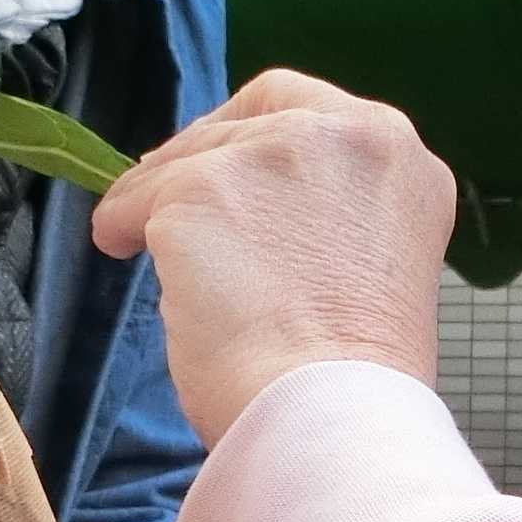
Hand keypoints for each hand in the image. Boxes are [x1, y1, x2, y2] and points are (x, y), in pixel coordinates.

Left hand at [91, 69, 452, 445]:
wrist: (332, 414)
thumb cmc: (357, 374)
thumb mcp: (377, 258)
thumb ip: (333, 212)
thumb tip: (252, 208)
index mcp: (399, 156)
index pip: (312, 107)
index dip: (262, 134)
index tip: (232, 165)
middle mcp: (344, 134)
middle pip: (248, 118)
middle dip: (207, 154)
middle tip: (175, 196)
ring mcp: (271, 155)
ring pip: (190, 157)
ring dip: (161, 197)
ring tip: (142, 244)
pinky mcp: (201, 188)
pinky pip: (137, 197)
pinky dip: (122, 224)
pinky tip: (123, 252)